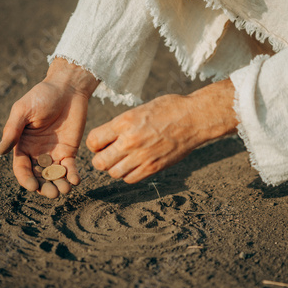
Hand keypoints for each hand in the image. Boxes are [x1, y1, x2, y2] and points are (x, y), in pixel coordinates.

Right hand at [0, 58, 98, 197]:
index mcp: (22, 145)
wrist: (67, 88)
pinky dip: (73, 176)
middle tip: (53, 193)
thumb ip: (12, 130)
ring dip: (59, 184)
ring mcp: (54, 153)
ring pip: (54, 175)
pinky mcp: (69, 150)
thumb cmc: (42, 95)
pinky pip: (70, 167)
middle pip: (38, 176)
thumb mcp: (23, 110)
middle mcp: (37, 152)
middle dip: (45, 187)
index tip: (33, 187)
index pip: (22, 168)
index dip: (26, 179)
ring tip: (65, 189)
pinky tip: (76, 181)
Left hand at [86, 79, 237, 183]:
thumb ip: (121, 125)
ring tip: (123, 159)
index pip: (93, 141)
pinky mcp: (153, 167)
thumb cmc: (168, 109)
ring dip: (115, 168)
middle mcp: (130, 141)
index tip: (102, 142)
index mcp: (124, 122)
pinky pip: (130, 179)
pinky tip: (135, 164)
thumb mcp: (139, 109)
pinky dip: (128, 174)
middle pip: (99, 162)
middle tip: (109, 153)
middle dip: (101, 159)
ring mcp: (142, 156)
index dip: (95, 144)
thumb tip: (108, 139)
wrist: (194, 118)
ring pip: (113, 173)